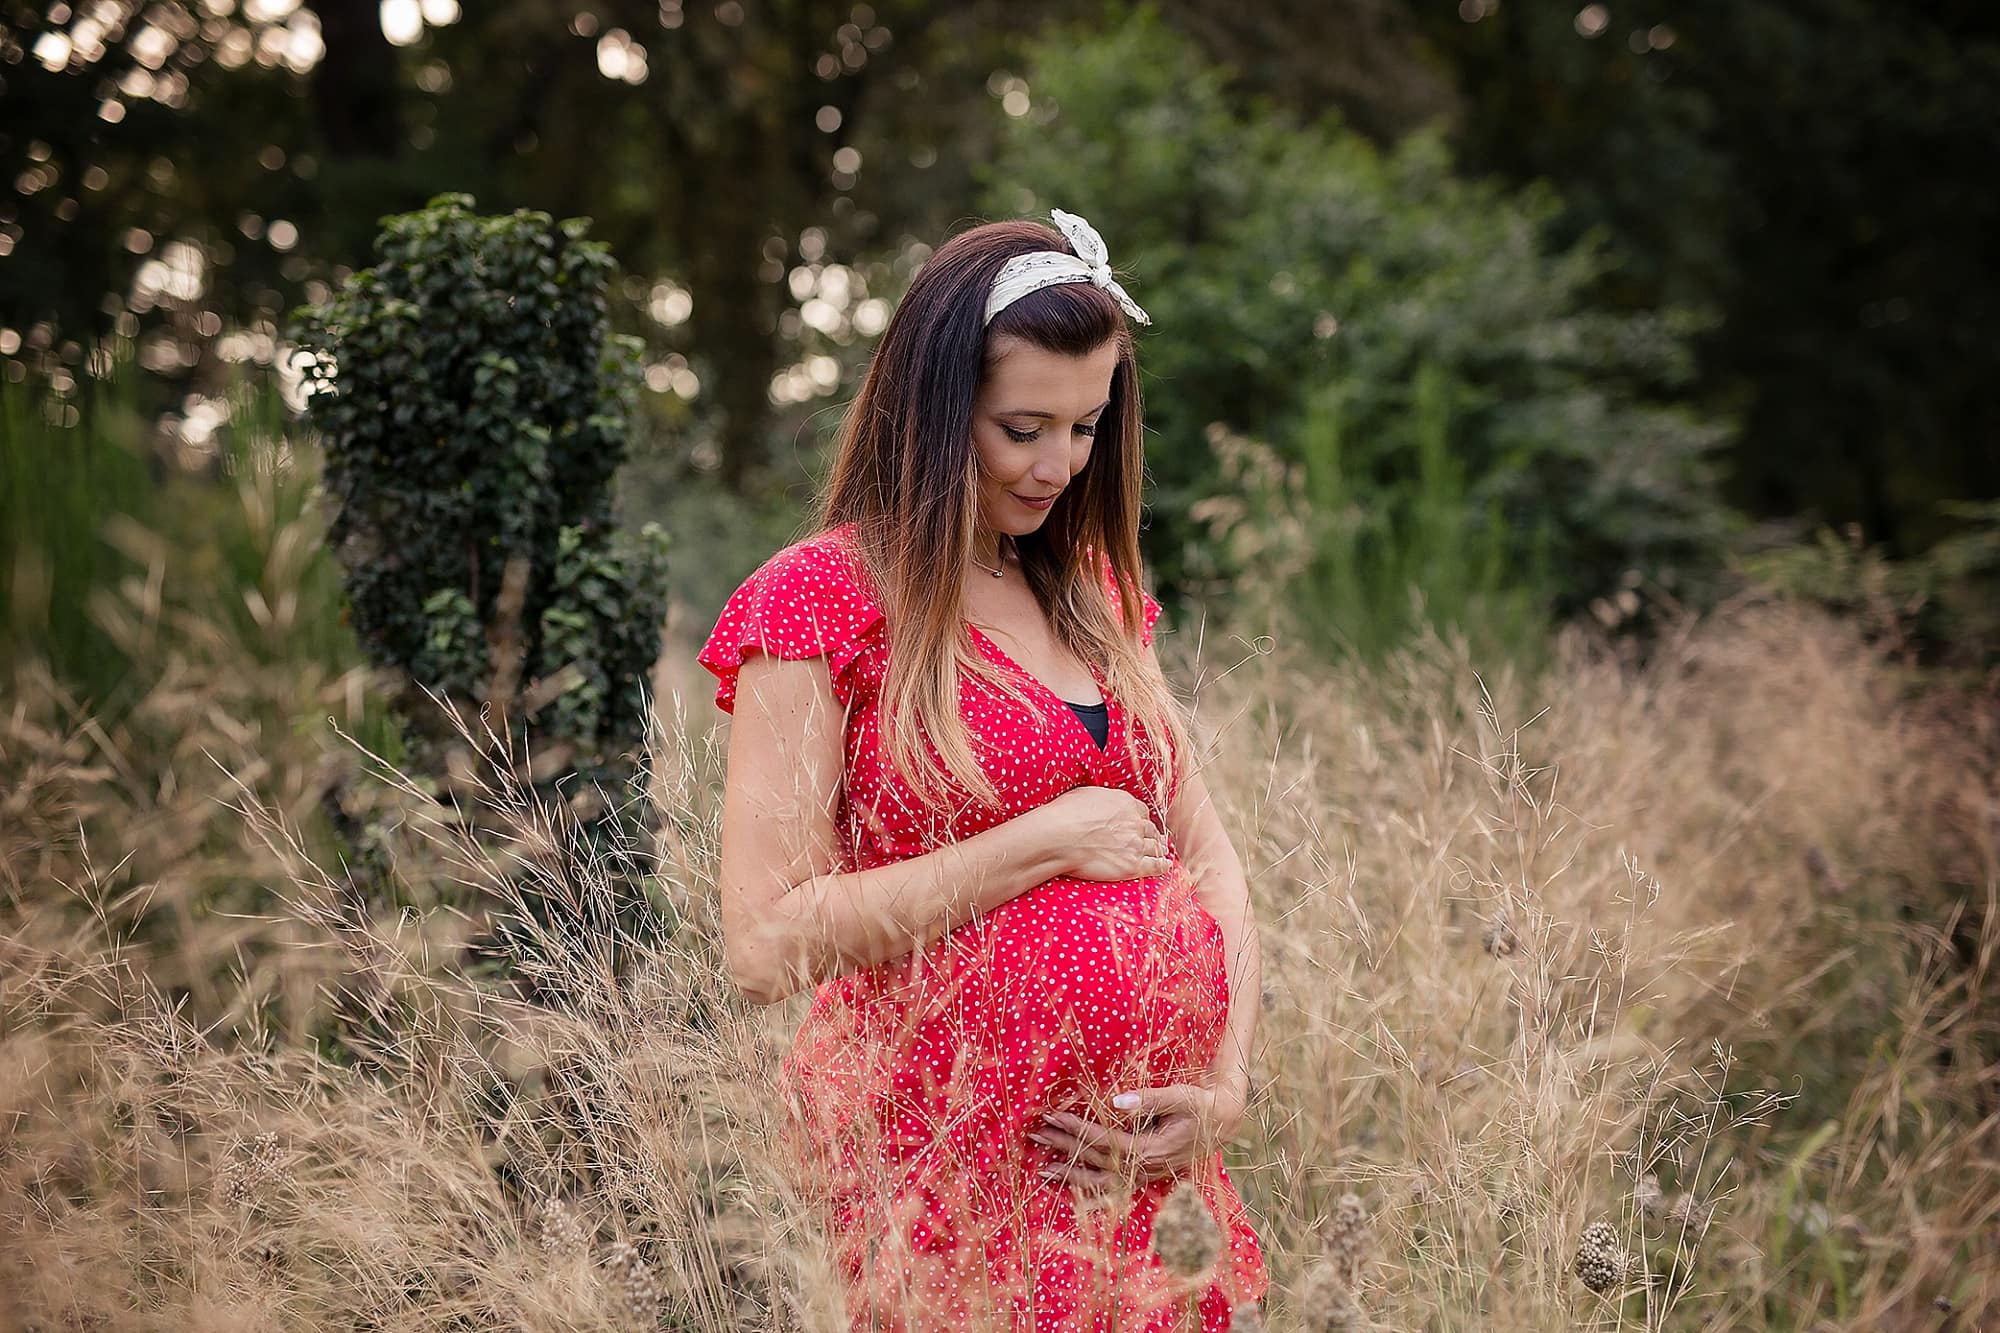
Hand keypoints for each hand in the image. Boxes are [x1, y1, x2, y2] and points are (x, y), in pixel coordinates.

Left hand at [1028, 1082, 1247, 1195]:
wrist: (1224, 1122)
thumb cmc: (1200, 1105)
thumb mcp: (1179, 1096)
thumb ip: (1148, 1099)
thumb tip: (1116, 1100)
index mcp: (1150, 1150)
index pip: (1103, 1140)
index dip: (1075, 1129)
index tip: (1052, 1116)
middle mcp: (1145, 1168)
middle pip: (1095, 1161)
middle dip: (1062, 1148)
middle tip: (1035, 1134)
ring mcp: (1146, 1175)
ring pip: (1101, 1182)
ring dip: (1071, 1176)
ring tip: (1042, 1170)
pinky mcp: (1147, 1175)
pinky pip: (1114, 1188)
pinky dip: (1090, 1189)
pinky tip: (1072, 1189)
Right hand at [1039, 785, 1172, 881]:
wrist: (1060, 837)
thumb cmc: (1066, 814)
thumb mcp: (1086, 795)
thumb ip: (1104, 800)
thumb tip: (1103, 802)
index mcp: (1126, 804)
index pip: (1142, 812)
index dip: (1141, 820)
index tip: (1138, 825)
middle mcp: (1135, 823)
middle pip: (1151, 829)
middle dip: (1151, 835)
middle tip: (1151, 840)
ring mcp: (1136, 845)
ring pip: (1156, 847)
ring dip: (1158, 850)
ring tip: (1160, 854)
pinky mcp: (1133, 866)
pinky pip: (1156, 866)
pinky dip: (1162, 866)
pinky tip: (1165, 867)